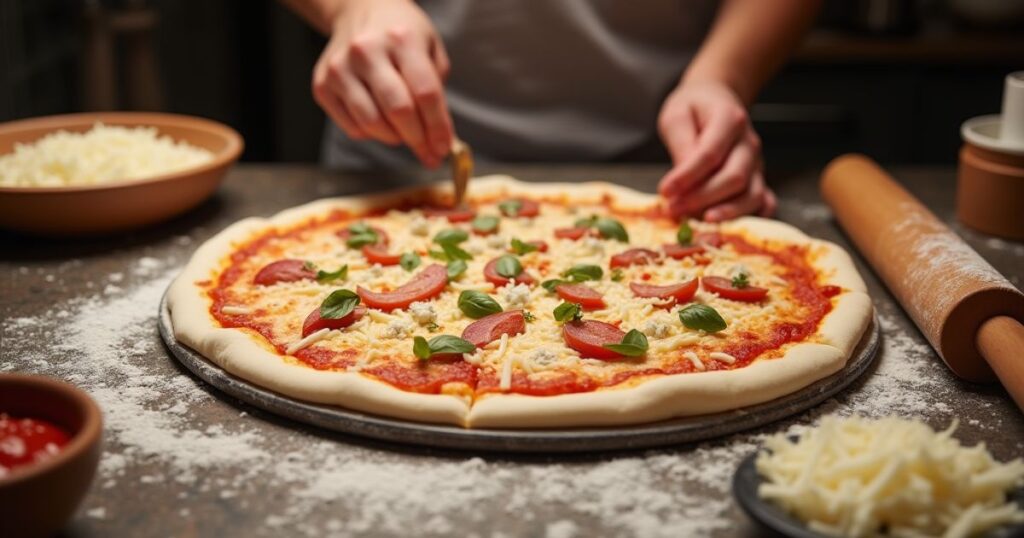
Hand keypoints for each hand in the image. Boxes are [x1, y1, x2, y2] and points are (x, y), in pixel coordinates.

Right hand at [312, 0, 451, 166]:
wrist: (360, 11)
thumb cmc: (401, 34)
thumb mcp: (430, 48)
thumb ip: (437, 91)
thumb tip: (439, 140)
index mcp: (401, 39)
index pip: (425, 93)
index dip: (438, 127)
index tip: (443, 147)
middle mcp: (367, 51)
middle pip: (398, 110)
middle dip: (418, 139)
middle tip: (428, 152)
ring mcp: (340, 68)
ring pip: (372, 123)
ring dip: (394, 138)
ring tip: (405, 133)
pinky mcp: (322, 85)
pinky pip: (352, 127)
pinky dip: (372, 134)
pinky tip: (381, 122)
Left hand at [657, 80, 775, 221]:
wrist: (715, 100)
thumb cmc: (693, 109)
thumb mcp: (677, 117)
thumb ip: (681, 145)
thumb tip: (680, 180)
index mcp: (729, 119)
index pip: (710, 153)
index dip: (687, 176)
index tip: (664, 191)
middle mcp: (748, 143)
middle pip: (734, 176)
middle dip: (702, 197)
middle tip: (673, 208)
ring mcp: (756, 162)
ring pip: (751, 193)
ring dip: (725, 212)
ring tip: (699, 221)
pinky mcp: (756, 177)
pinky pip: (763, 200)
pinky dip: (753, 215)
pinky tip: (734, 226)